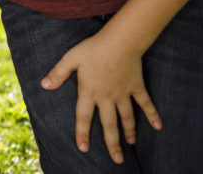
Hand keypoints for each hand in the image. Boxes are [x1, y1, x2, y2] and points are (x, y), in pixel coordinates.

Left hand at [41, 32, 160, 163]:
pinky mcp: (136, 87)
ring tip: (130, 143)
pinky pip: (145, 103)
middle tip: (116, 160)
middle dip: (112, 143)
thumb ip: (58, 73)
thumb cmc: (93, 49)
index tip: (83, 148)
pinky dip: (152, 114)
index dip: (82, 133)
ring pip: (127, 117)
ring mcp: (124, 93)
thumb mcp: (71, 59)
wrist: (120, 42)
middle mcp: (107, 97)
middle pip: (109, 124)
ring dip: (129, 131)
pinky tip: (158, 126)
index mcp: (89, 92)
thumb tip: (44, 85)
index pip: (84, 117)